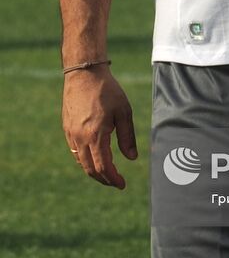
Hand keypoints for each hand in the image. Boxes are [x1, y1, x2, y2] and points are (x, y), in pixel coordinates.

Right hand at [63, 67, 136, 189]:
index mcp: (96, 135)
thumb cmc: (108, 91)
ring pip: (81, 162)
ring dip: (94, 171)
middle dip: (104, 179)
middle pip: (90, 169)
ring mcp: (71, 134)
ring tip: (107, 172)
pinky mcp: (67, 128)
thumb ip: (127, 137)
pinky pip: (75, 151)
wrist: (85, 73)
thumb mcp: (124, 112)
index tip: (122, 184)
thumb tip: (132, 158)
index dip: (113, 179)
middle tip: (116, 182)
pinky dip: (85, 160)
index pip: (103, 167)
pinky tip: (95, 157)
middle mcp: (80, 138)